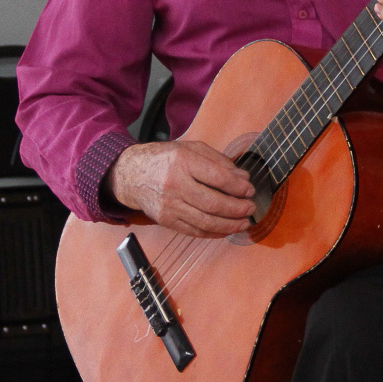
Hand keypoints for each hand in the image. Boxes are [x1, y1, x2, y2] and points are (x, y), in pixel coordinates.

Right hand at [106, 140, 255, 238]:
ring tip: (244, 222)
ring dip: (229, 225)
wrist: (130, 175)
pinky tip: (226, 230)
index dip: (238, 187)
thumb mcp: (191, 149)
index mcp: (183, 162)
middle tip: (251, 208)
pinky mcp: (166, 220)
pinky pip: (194, 231)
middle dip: (237, 208)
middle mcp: (175, 185)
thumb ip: (218, 161)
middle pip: (212, 203)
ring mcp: (169, 205)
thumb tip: (243, 178)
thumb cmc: (165, 159)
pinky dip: (213, 233)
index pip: (217, 177)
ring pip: (205, 221)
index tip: (250, 190)